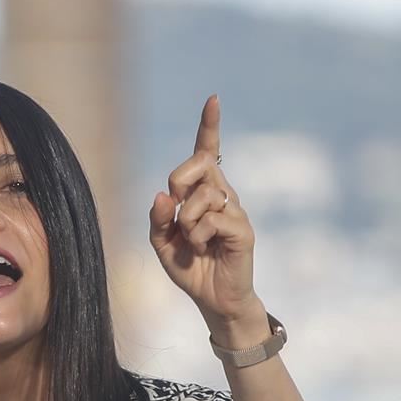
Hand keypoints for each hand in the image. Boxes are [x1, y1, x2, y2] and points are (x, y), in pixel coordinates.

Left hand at [148, 96, 265, 342]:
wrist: (213, 300)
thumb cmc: (190, 267)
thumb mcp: (161, 243)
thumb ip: (158, 218)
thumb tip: (162, 194)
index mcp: (202, 192)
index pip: (207, 151)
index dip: (209, 126)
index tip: (213, 99)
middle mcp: (222, 194)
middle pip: (199, 162)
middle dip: (179, 180)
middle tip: (176, 210)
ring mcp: (235, 210)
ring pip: (203, 194)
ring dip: (186, 220)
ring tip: (192, 242)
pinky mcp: (243, 229)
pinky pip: (213, 218)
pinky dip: (198, 234)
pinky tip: (203, 248)